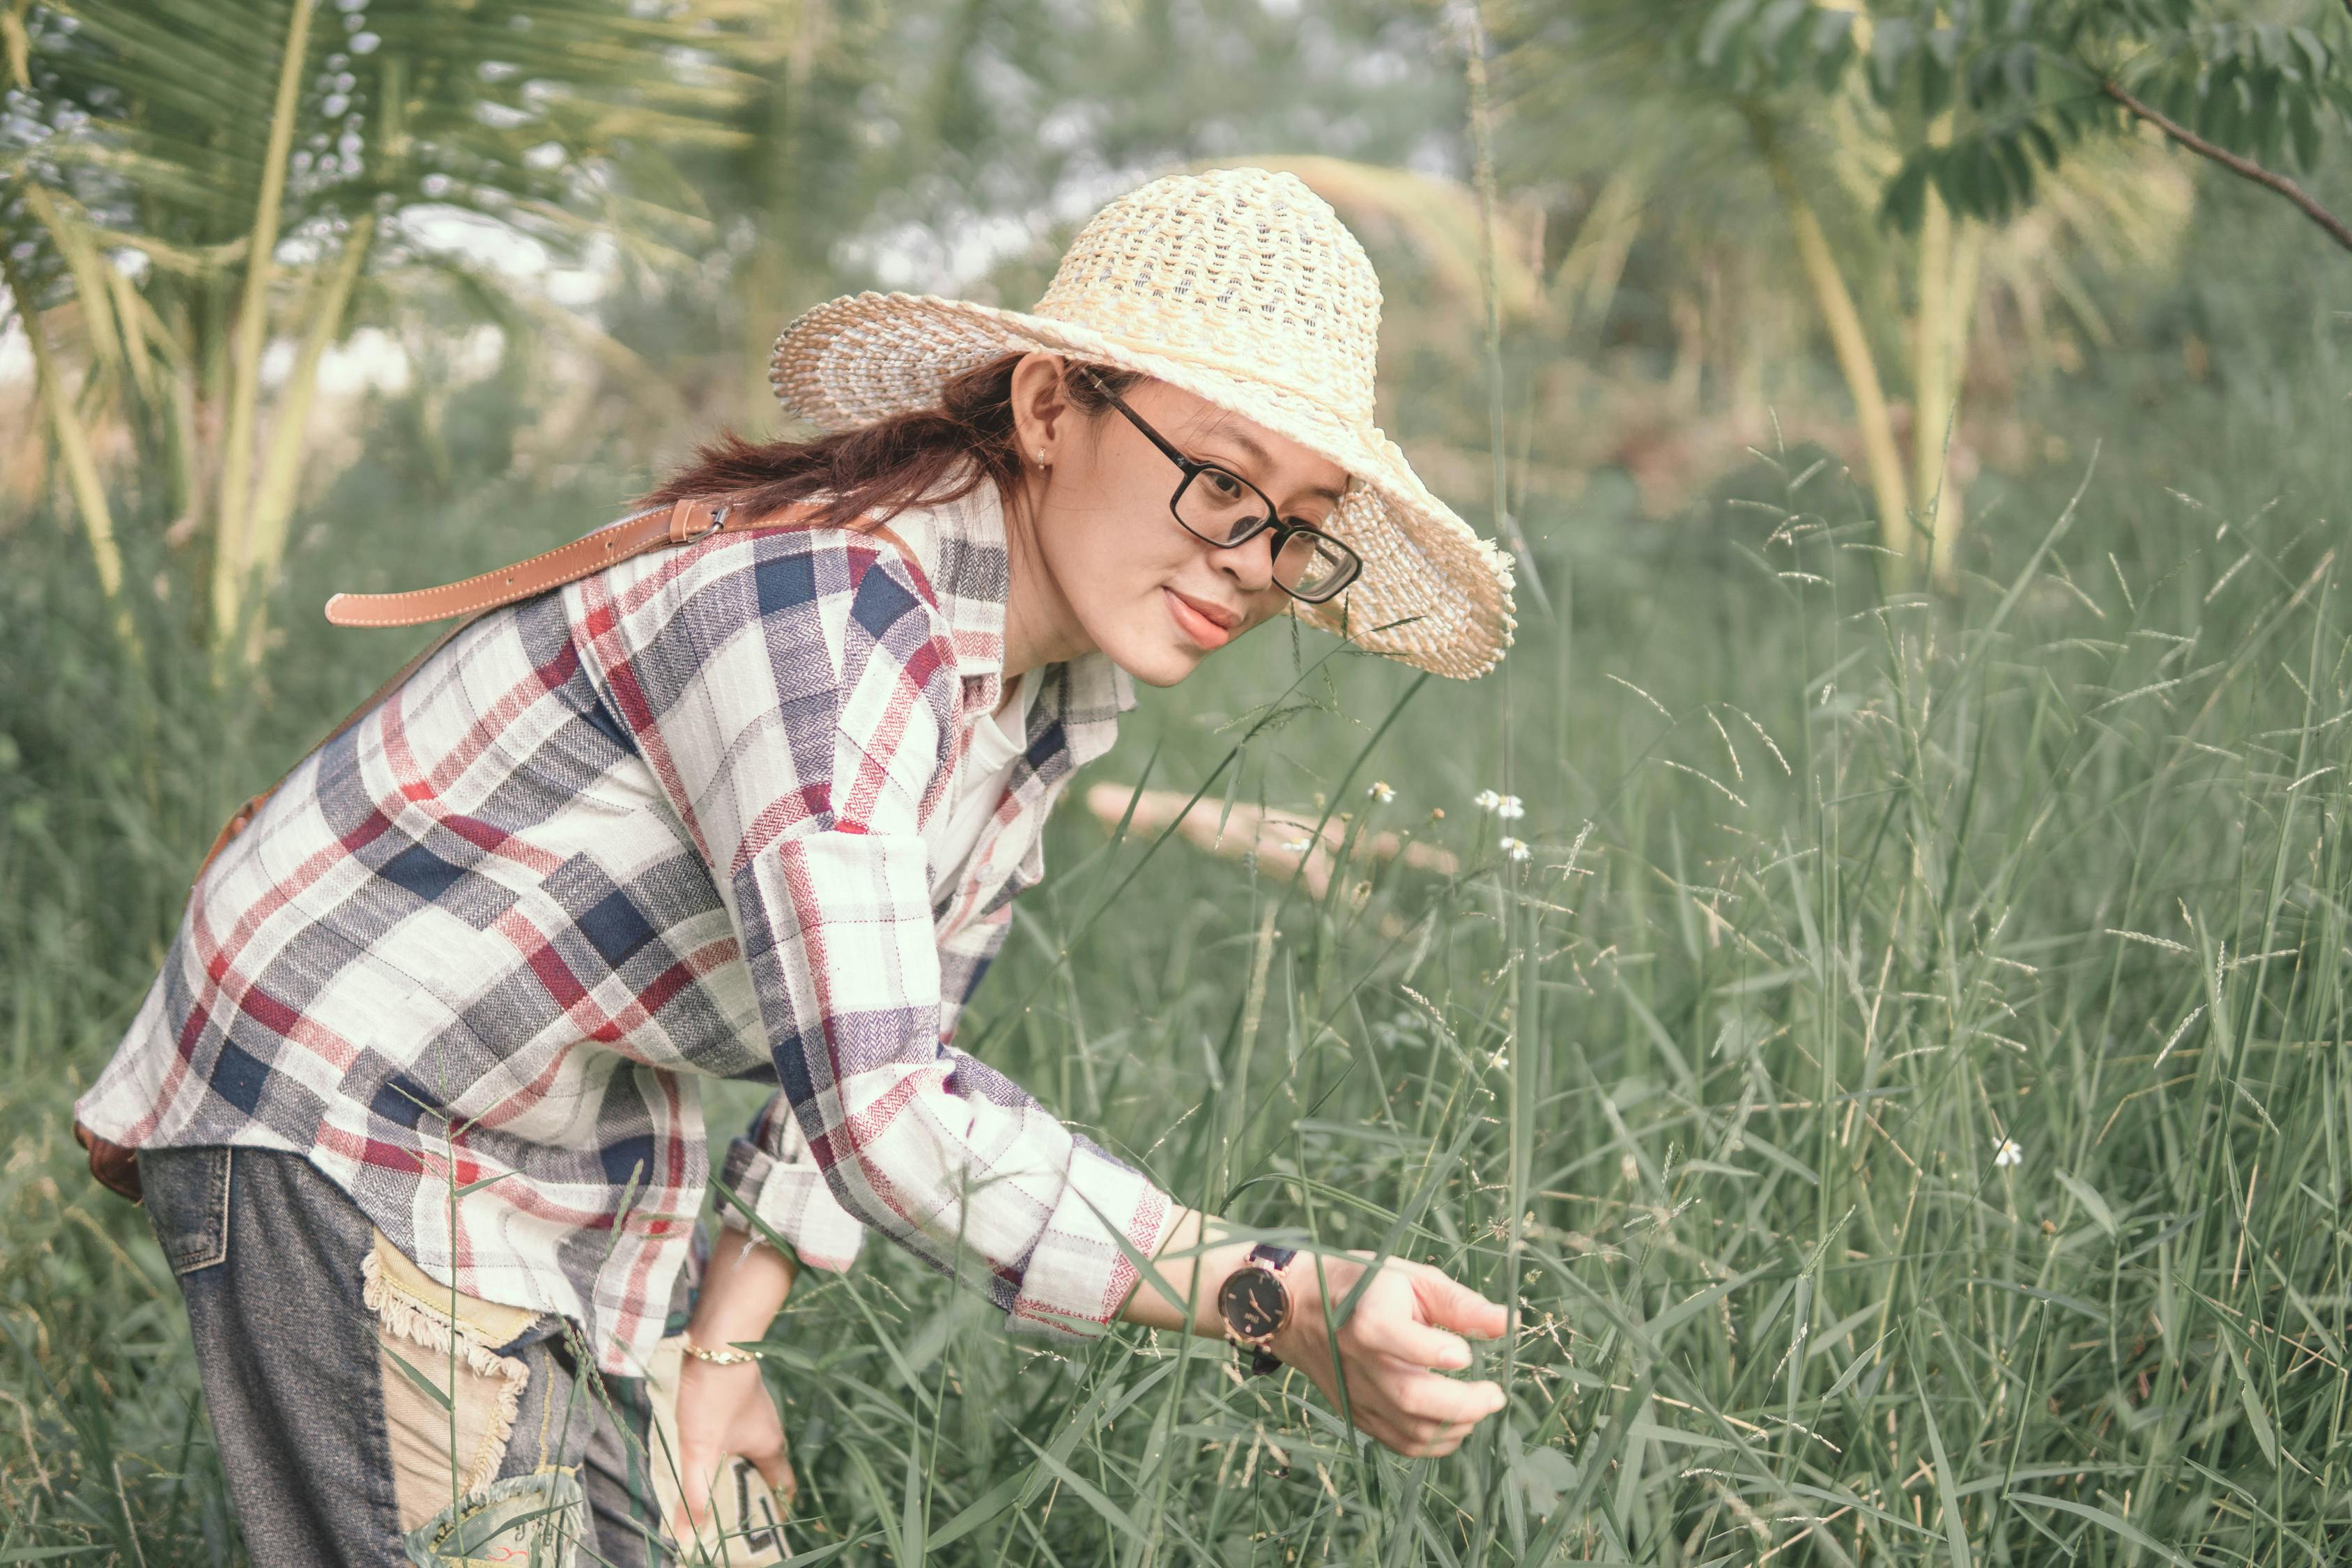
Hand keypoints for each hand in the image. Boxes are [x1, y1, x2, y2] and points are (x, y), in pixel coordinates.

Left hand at [671, 1355, 794, 1531]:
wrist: (716, 1339)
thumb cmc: (715, 1396)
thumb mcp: (701, 1450)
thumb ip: (696, 1495)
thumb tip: (688, 1539)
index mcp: (769, 1446)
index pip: (783, 1486)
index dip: (774, 1510)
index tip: (759, 1529)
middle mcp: (766, 1430)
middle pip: (761, 1470)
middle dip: (746, 1493)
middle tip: (724, 1516)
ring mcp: (751, 1411)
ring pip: (744, 1450)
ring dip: (730, 1469)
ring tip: (706, 1488)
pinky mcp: (732, 1397)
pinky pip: (730, 1431)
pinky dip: (719, 1447)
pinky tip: (697, 1450)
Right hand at [1266, 1251, 1509, 1457]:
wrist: (1295, 1307)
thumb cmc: (1360, 1284)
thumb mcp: (1409, 1277)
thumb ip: (1459, 1304)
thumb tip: (1508, 1323)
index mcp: (1367, 1318)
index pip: (1404, 1341)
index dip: (1439, 1352)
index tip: (1467, 1353)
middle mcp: (1357, 1360)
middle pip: (1413, 1397)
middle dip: (1465, 1404)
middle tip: (1495, 1394)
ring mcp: (1354, 1393)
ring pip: (1410, 1430)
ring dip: (1455, 1427)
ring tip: (1477, 1407)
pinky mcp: (1355, 1413)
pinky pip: (1398, 1443)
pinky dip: (1433, 1443)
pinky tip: (1453, 1424)